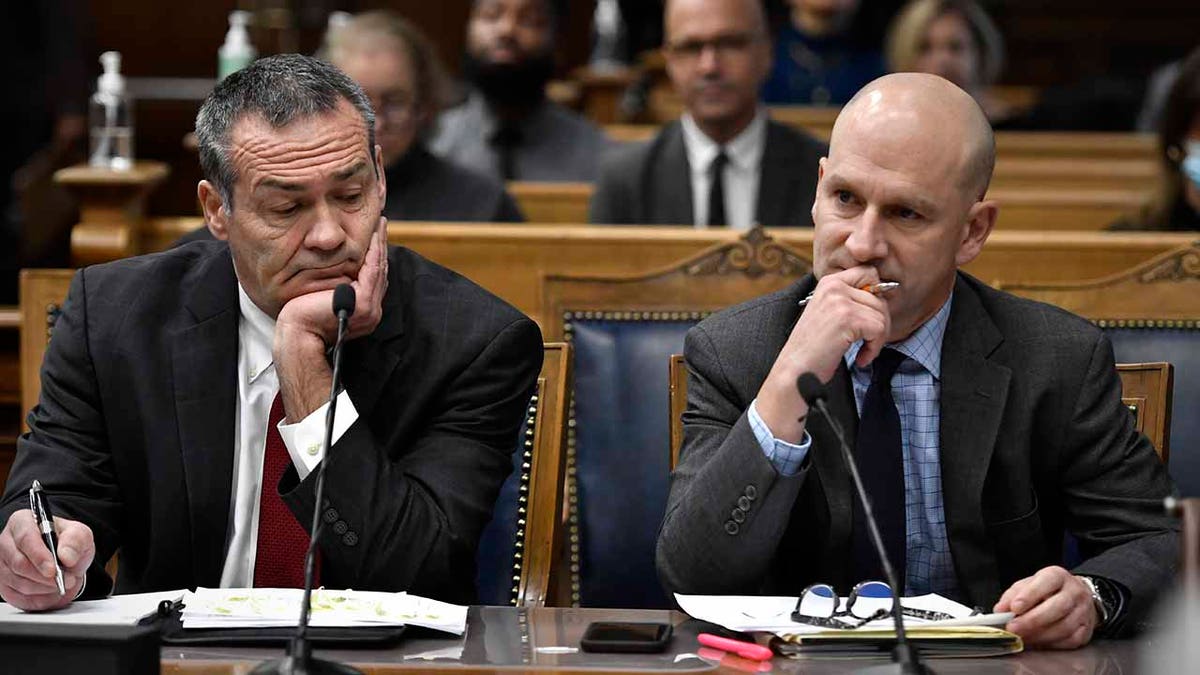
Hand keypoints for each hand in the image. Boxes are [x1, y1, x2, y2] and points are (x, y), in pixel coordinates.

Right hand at [0, 510, 93, 610]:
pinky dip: (38, 599)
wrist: (64, 561)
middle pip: (19, 564)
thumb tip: (66, 556)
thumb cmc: (67, 543)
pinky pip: (18, 597)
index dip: (39, 556)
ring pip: (19, 583)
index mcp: (22, 522)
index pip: (25, 539)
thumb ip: (76, 540)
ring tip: (62, 584)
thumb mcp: (80, 534)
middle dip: (45, 577)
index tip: (53, 570)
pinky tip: (51, 592)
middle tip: (67, 580)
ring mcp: (2, 564)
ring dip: (44, 588)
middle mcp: (6, 542)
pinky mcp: (3, 584)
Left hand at [274, 216, 389, 421]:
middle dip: (381, 245)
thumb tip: (336, 271)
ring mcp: (370, 308)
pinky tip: (373, 236)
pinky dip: (374, 251)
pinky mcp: (363, 302)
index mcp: (365, 311)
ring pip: (379, 268)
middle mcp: (372, 310)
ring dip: (381, 244)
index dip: (376, 255)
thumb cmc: (303, 318)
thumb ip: (337, 286)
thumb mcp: (323, 297)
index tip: (375, 235)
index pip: (373, 278)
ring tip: (380, 224)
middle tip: (381, 223)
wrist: (299, 334)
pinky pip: (372, 270)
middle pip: (380, 270)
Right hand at [754, 266, 889, 442]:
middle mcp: (834, 286)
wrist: (796, 370)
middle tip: (869, 342)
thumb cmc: (813, 349)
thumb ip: (850, 300)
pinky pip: (879, 329)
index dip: (877, 295)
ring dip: (878, 338)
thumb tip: (883, 293)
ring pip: (882, 315)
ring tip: (862, 351)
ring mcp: (840, 301)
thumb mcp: (828, 313)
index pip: (868, 273)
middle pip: (879, 297)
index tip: (870, 318)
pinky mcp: (848, 318)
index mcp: (829, 282)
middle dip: (880, 322)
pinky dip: (874, 348)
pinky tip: (861, 357)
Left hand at [994, 565, 1097, 648]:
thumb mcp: (1028, 585)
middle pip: (1057, 607)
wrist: (1076, 597)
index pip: (1045, 583)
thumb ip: (1012, 596)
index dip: (1029, 596)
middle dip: (1032, 620)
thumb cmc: (1048, 591)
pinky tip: (1038, 642)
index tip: (1014, 608)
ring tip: (1022, 637)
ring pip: (1064, 626)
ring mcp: (1083, 611)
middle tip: (1014, 628)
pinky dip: (1051, 644)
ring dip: (1039, 635)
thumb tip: (999, 610)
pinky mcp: (1086, 630)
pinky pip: (1070, 640)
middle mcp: (1074, 592)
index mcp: (1057, 576)